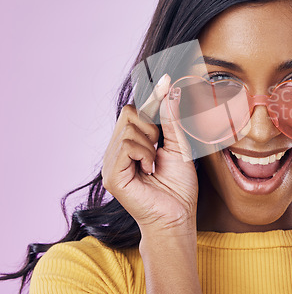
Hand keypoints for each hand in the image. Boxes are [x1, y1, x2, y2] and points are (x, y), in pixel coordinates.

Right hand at [101, 74, 198, 234]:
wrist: (177, 216)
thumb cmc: (179, 186)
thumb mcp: (178, 146)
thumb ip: (171, 119)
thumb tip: (170, 89)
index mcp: (132, 143)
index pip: (136, 110)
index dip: (152, 96)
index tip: (166, 78)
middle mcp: (118, 150)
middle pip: (129, 112)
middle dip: (152, 126)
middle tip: (159, 148)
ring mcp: (112, 162)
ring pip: (129, 128)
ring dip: (151, 144)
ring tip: (155, 165)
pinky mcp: (111, 174)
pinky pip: (127, 145)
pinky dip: (144, 154)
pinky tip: (149, 171)